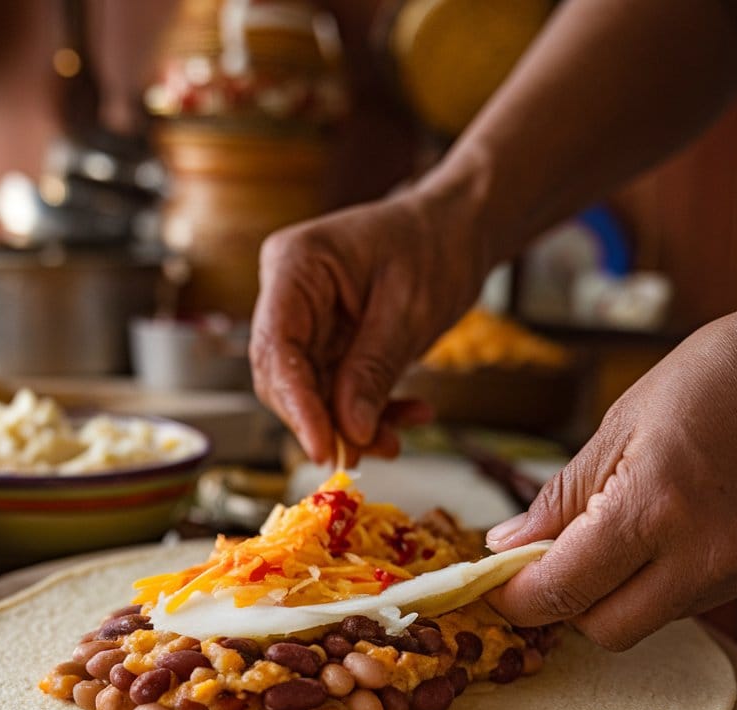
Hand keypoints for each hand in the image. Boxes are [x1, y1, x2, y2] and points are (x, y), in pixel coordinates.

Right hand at [250, 188, 485, 463]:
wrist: (459, 229)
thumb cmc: (436, 245)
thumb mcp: (409, 310)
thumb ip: (373, 369)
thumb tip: (350, 432)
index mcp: (295, 265)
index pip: (276, 345)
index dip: (296, 403)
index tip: (322, 448)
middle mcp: (289, 296)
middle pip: (283, 376)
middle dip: (322, 421)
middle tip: (363, 453)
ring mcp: (306, 322)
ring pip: (311, 393)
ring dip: (351, 426)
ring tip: (395, 441)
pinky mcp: (328, 345)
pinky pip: (337, 392)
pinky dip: (370, 413)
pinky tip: (408, 416)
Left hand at [485, 288, 736, 649]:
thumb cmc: (715, 377)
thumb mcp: (619, 425)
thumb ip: (561, 498)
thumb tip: (507, 545)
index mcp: (654, 509)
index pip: (562, 591)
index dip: (515, 598)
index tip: (495, 585)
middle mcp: (704, 556)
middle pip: (605, 630)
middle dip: (564, 605)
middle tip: (547, 561)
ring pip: (650, 620)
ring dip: (613, 595)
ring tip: (612, 534)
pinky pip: (692, 601)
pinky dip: (659, 582)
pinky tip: (661, 534)